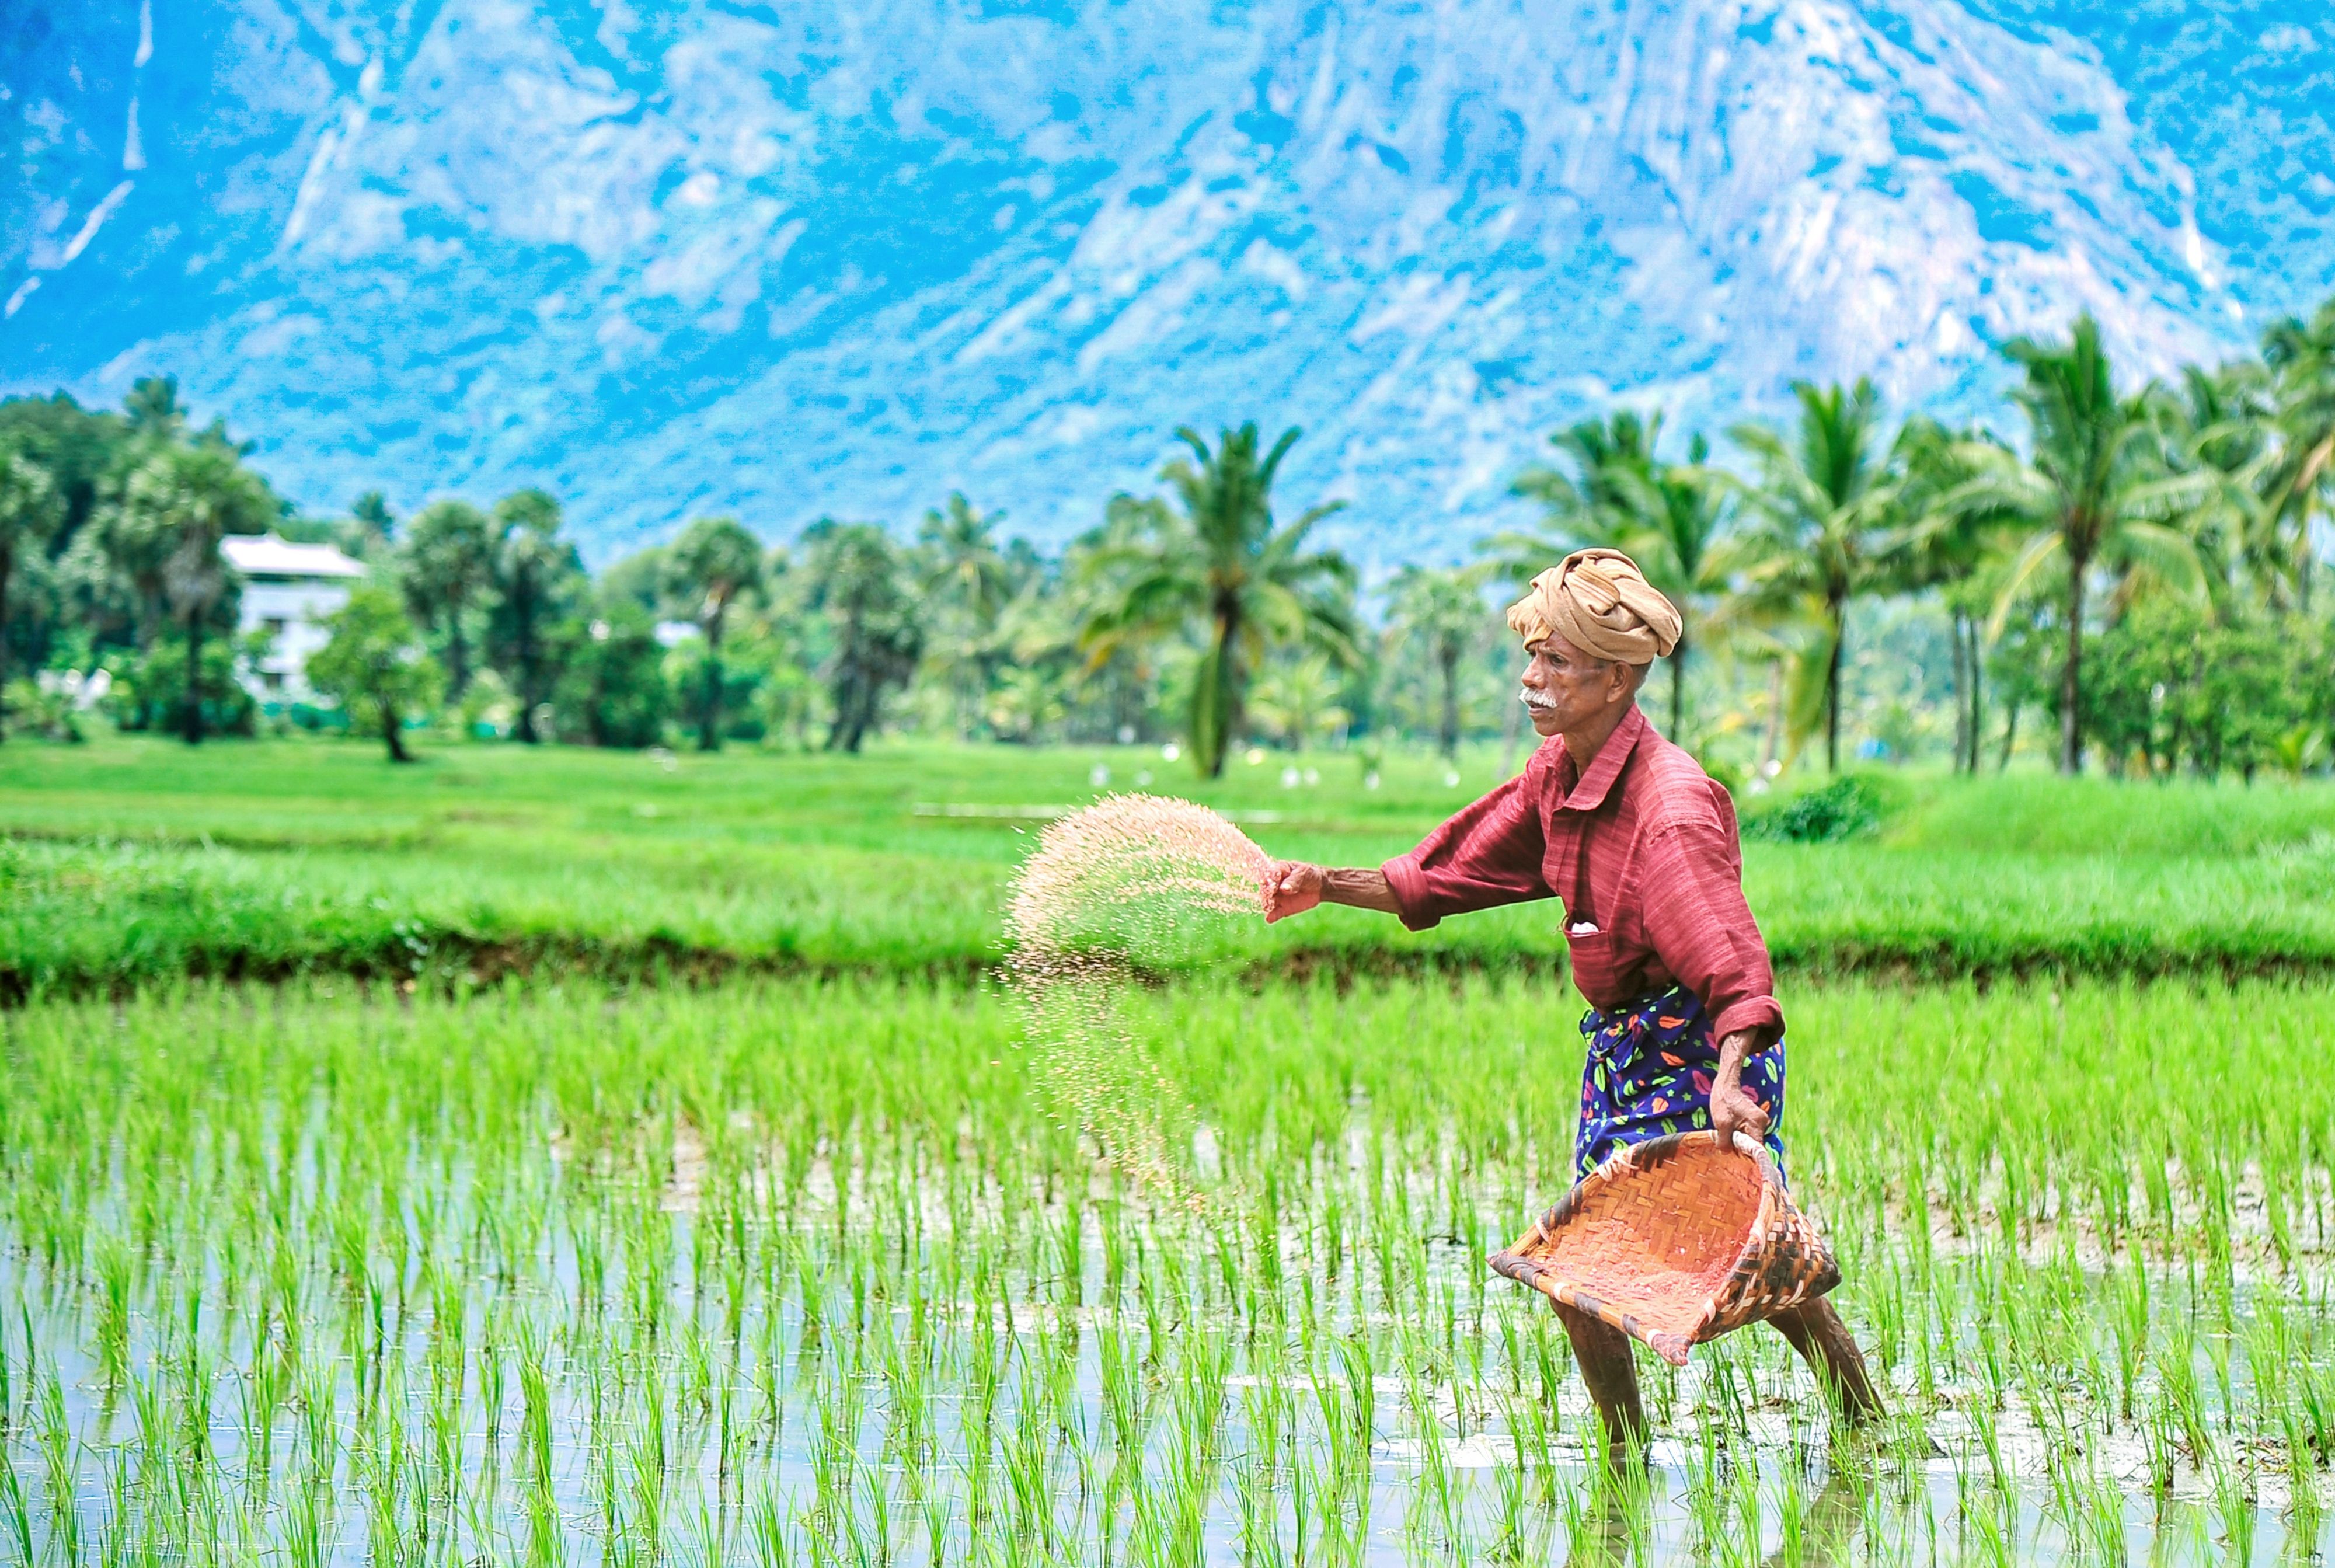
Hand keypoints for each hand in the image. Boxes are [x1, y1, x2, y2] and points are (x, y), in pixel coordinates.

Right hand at [1262, 861, 1324, 922]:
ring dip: (1266, 904)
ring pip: (1267, 901)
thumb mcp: (1304, 874)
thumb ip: (1293, 881)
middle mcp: (1273, 884)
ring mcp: (1276, 897)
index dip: (1268, 879)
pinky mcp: (1281, 908)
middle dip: (1265, 893)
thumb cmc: (1309, 875)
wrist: (1318, 887)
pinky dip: (1271, 916)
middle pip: (1265, 889)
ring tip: (1268, 907)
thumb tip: (1283, 889)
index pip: (1269, 874)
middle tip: (1270, 897)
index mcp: (1278, 870)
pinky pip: (1275, 913)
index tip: (1271, 884)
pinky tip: (1269, 919)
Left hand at [1708, 1031, 1770, 1152]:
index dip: (1749, 1158)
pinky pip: (1747, 1133)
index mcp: (1757, 1124)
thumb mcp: (1721, 1124)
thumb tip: (1727, 1154)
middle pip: (1753, 1144)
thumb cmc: (1723, 1102)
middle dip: (1741, 1149)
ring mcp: (1759, 1121)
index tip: (1742, 1165)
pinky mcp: (1753, 1119)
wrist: (1725, 1085)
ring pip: (1749, 1139)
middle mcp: (1762, 1123)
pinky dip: (1738, 1136)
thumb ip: (1725, 1142)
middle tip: (1728, 1151)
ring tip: (1726, 1140)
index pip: (1757, 1148)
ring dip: (1738, 1142)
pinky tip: (1729, 1135)